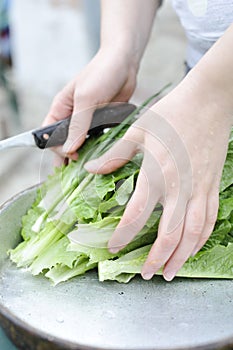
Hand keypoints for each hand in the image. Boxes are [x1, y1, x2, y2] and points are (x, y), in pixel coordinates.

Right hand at [43, 48, 137, 165]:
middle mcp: (72, 116)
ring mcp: (88, 120)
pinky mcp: (103, 122)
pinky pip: (98, 139)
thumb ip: (78, 125)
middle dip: (69, 157)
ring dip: (85, 154)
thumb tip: (68, 149)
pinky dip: (100, 147)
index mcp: (61, 109)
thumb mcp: (86, 99)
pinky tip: (104, 156)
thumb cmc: (102, 74)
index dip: (58, 148)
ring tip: (91, 167)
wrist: (124, 62)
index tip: (72, 156)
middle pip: (65, 142)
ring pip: (82, 143)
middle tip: (77, 173)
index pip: (50, 135)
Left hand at [85, 78, 231, 280]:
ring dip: (181, 256)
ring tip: (170, 272)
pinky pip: (209, 219)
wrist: (208, 100)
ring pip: (193, 233)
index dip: (123, 235)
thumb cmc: (172, 113)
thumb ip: (115, 155)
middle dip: (157, 258)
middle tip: (147, 274)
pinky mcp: (213, 185)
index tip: (113, 247)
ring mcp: (200, 187)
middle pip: (169, 233)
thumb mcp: (137, 131)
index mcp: (156, 172)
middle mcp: (180, 186)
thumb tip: (92, 170)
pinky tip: (192, 248)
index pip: (136, 214)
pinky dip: (201, 238)